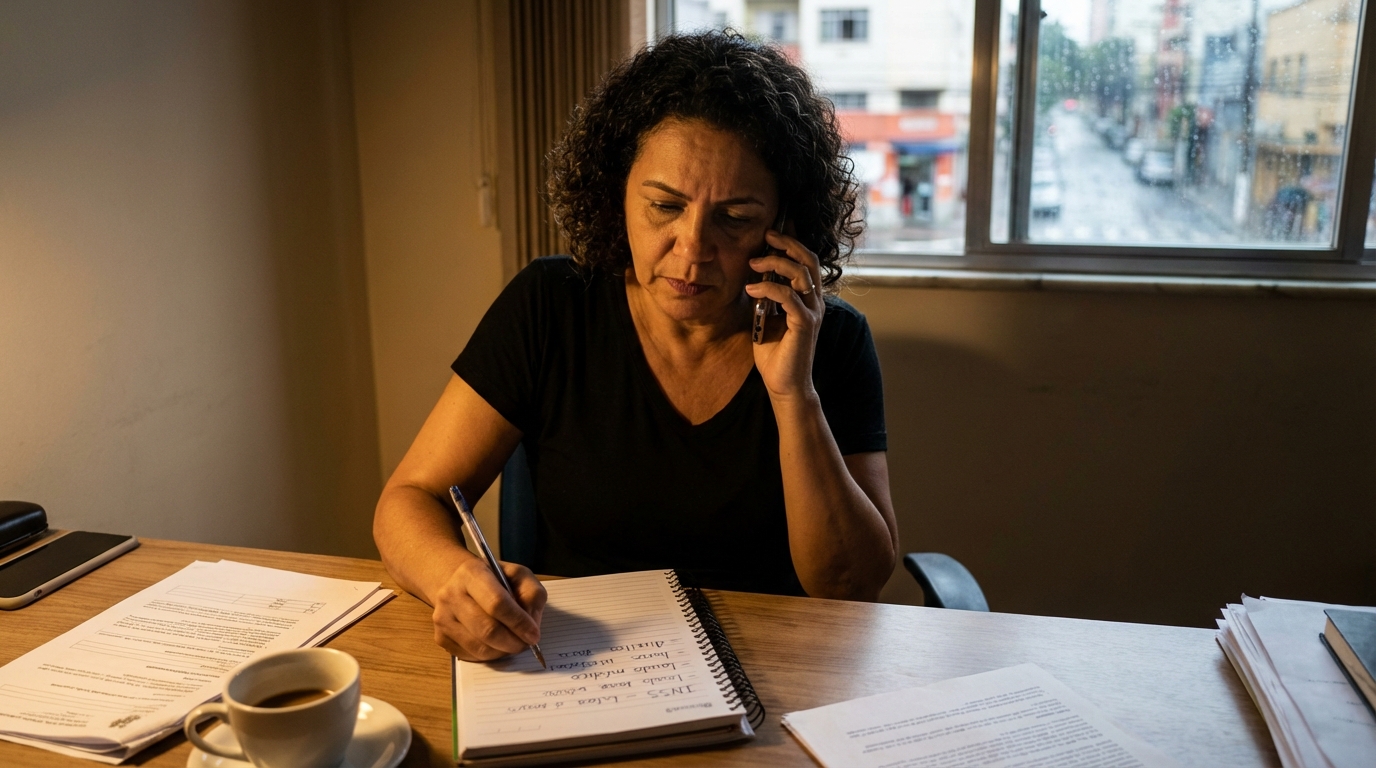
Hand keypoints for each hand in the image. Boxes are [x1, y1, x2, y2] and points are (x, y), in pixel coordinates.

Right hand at [429, 553, 546, 660]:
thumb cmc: (493, 580)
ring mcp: (442, 618)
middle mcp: (451, 595)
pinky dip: (490, 655)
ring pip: (479, 648)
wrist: (459, 584)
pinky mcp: (441, 637)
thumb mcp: (518, 575)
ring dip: (503, 651)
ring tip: (513, 643)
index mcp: (471, 573)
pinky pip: (471, 656)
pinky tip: (496, 644)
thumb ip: (531, 593)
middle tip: (526, 644)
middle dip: (513, 642)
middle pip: (487, 629)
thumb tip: (531, 624)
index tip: (534, 635)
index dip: (518, 622)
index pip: (496, 603)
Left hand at [745, 229, 823, 401]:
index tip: (772, 231)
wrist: (783, 385)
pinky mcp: (804, 324)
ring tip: (753, 262)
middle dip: (788, 243)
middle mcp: (815, 302)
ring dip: (775, 263)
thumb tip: (754, 276)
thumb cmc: (775, 354)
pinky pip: (788, 297)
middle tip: (766, 235)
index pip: (806, 262)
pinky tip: (751, 288)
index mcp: (808, 298)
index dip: (793, 243)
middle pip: (809, 260)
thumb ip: (766, 298)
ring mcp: (812, 312)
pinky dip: (768, 288)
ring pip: (801, 274)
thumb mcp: (766, 318)